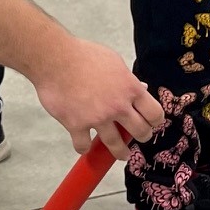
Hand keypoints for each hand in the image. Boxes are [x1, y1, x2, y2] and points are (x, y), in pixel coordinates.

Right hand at [30, 36, 166, 158]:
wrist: (54, 59)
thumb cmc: (82, 55)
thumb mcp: (113, 61)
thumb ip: (127, 78)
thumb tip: (140, 87)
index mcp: (130, 89)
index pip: (154, 113)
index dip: (155, 120)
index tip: (151, 123)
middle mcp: (117, 107)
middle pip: (140, 132)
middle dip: (142, 136)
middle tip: (138, 136)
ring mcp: (97, 118)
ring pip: (115, 145)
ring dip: (120, 152)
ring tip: (121, 155)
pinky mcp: (76, 125)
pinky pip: (83, 145)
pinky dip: (83, 147)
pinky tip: (83, 145)